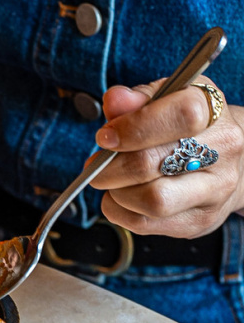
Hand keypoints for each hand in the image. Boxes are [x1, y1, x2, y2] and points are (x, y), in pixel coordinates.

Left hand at [88, 77, 243, 238]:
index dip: (134, 127)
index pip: (182, 115)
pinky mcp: (200, 220)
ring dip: (117, 192)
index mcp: (212, 109)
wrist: (226, 161)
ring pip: (153, 200)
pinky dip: (119, 211)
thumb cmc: (183, 127)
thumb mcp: (163, 100)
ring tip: (112, 181)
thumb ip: (136, 98)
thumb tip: (115, 100)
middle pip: (152, 163)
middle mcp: (222, 150)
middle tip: (97, 164)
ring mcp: (215, 189)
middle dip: (110, 167)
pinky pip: (146, 224)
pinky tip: (120, 198)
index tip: (106, 137)